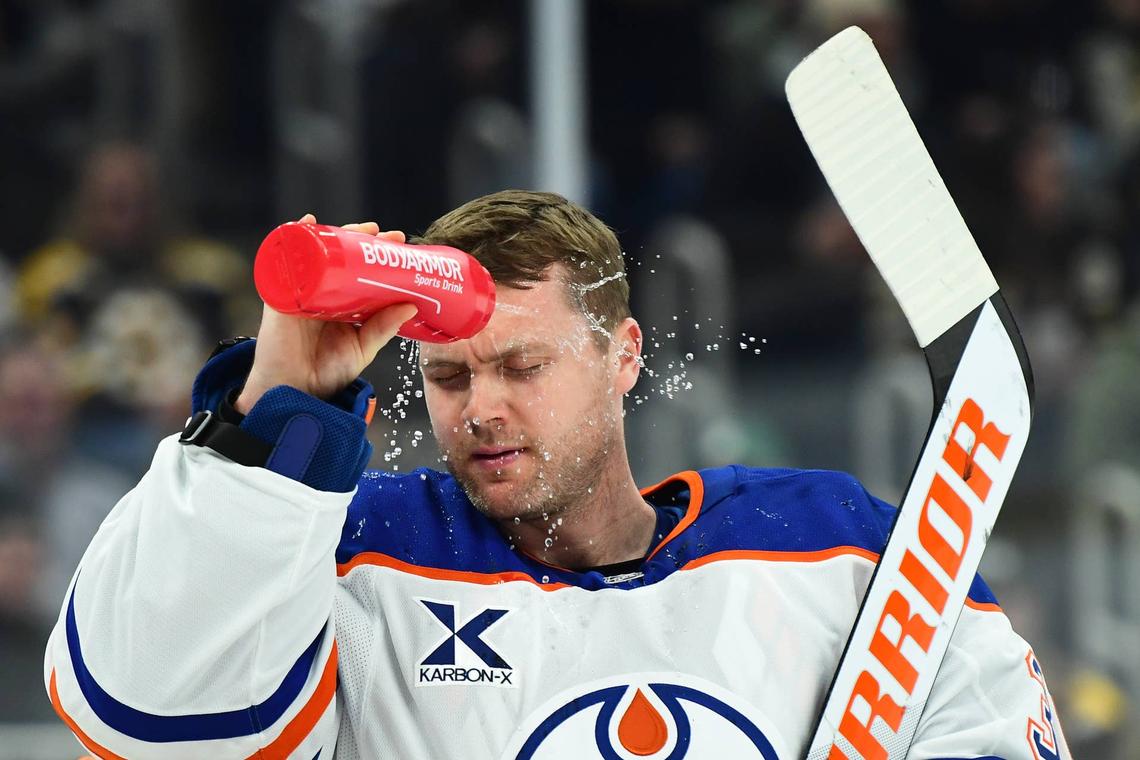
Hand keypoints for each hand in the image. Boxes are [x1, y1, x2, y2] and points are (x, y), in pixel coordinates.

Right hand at [234, 214, 417, 413]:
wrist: (293, 391)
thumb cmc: (327, 373)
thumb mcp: (362, 348)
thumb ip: (384, 328)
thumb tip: (412, 305)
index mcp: (343, 304)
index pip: (360, 271)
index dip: (377, 256)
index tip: (399, 243)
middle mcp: (322, 293)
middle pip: (339, 257)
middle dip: (360, 239)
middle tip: (382, 234)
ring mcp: (302, 291)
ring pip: (317, 254)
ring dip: (335, 234)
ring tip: (357, 227)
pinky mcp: (282, 293)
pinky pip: (285, 260)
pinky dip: (294, 238)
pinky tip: (308, 223)